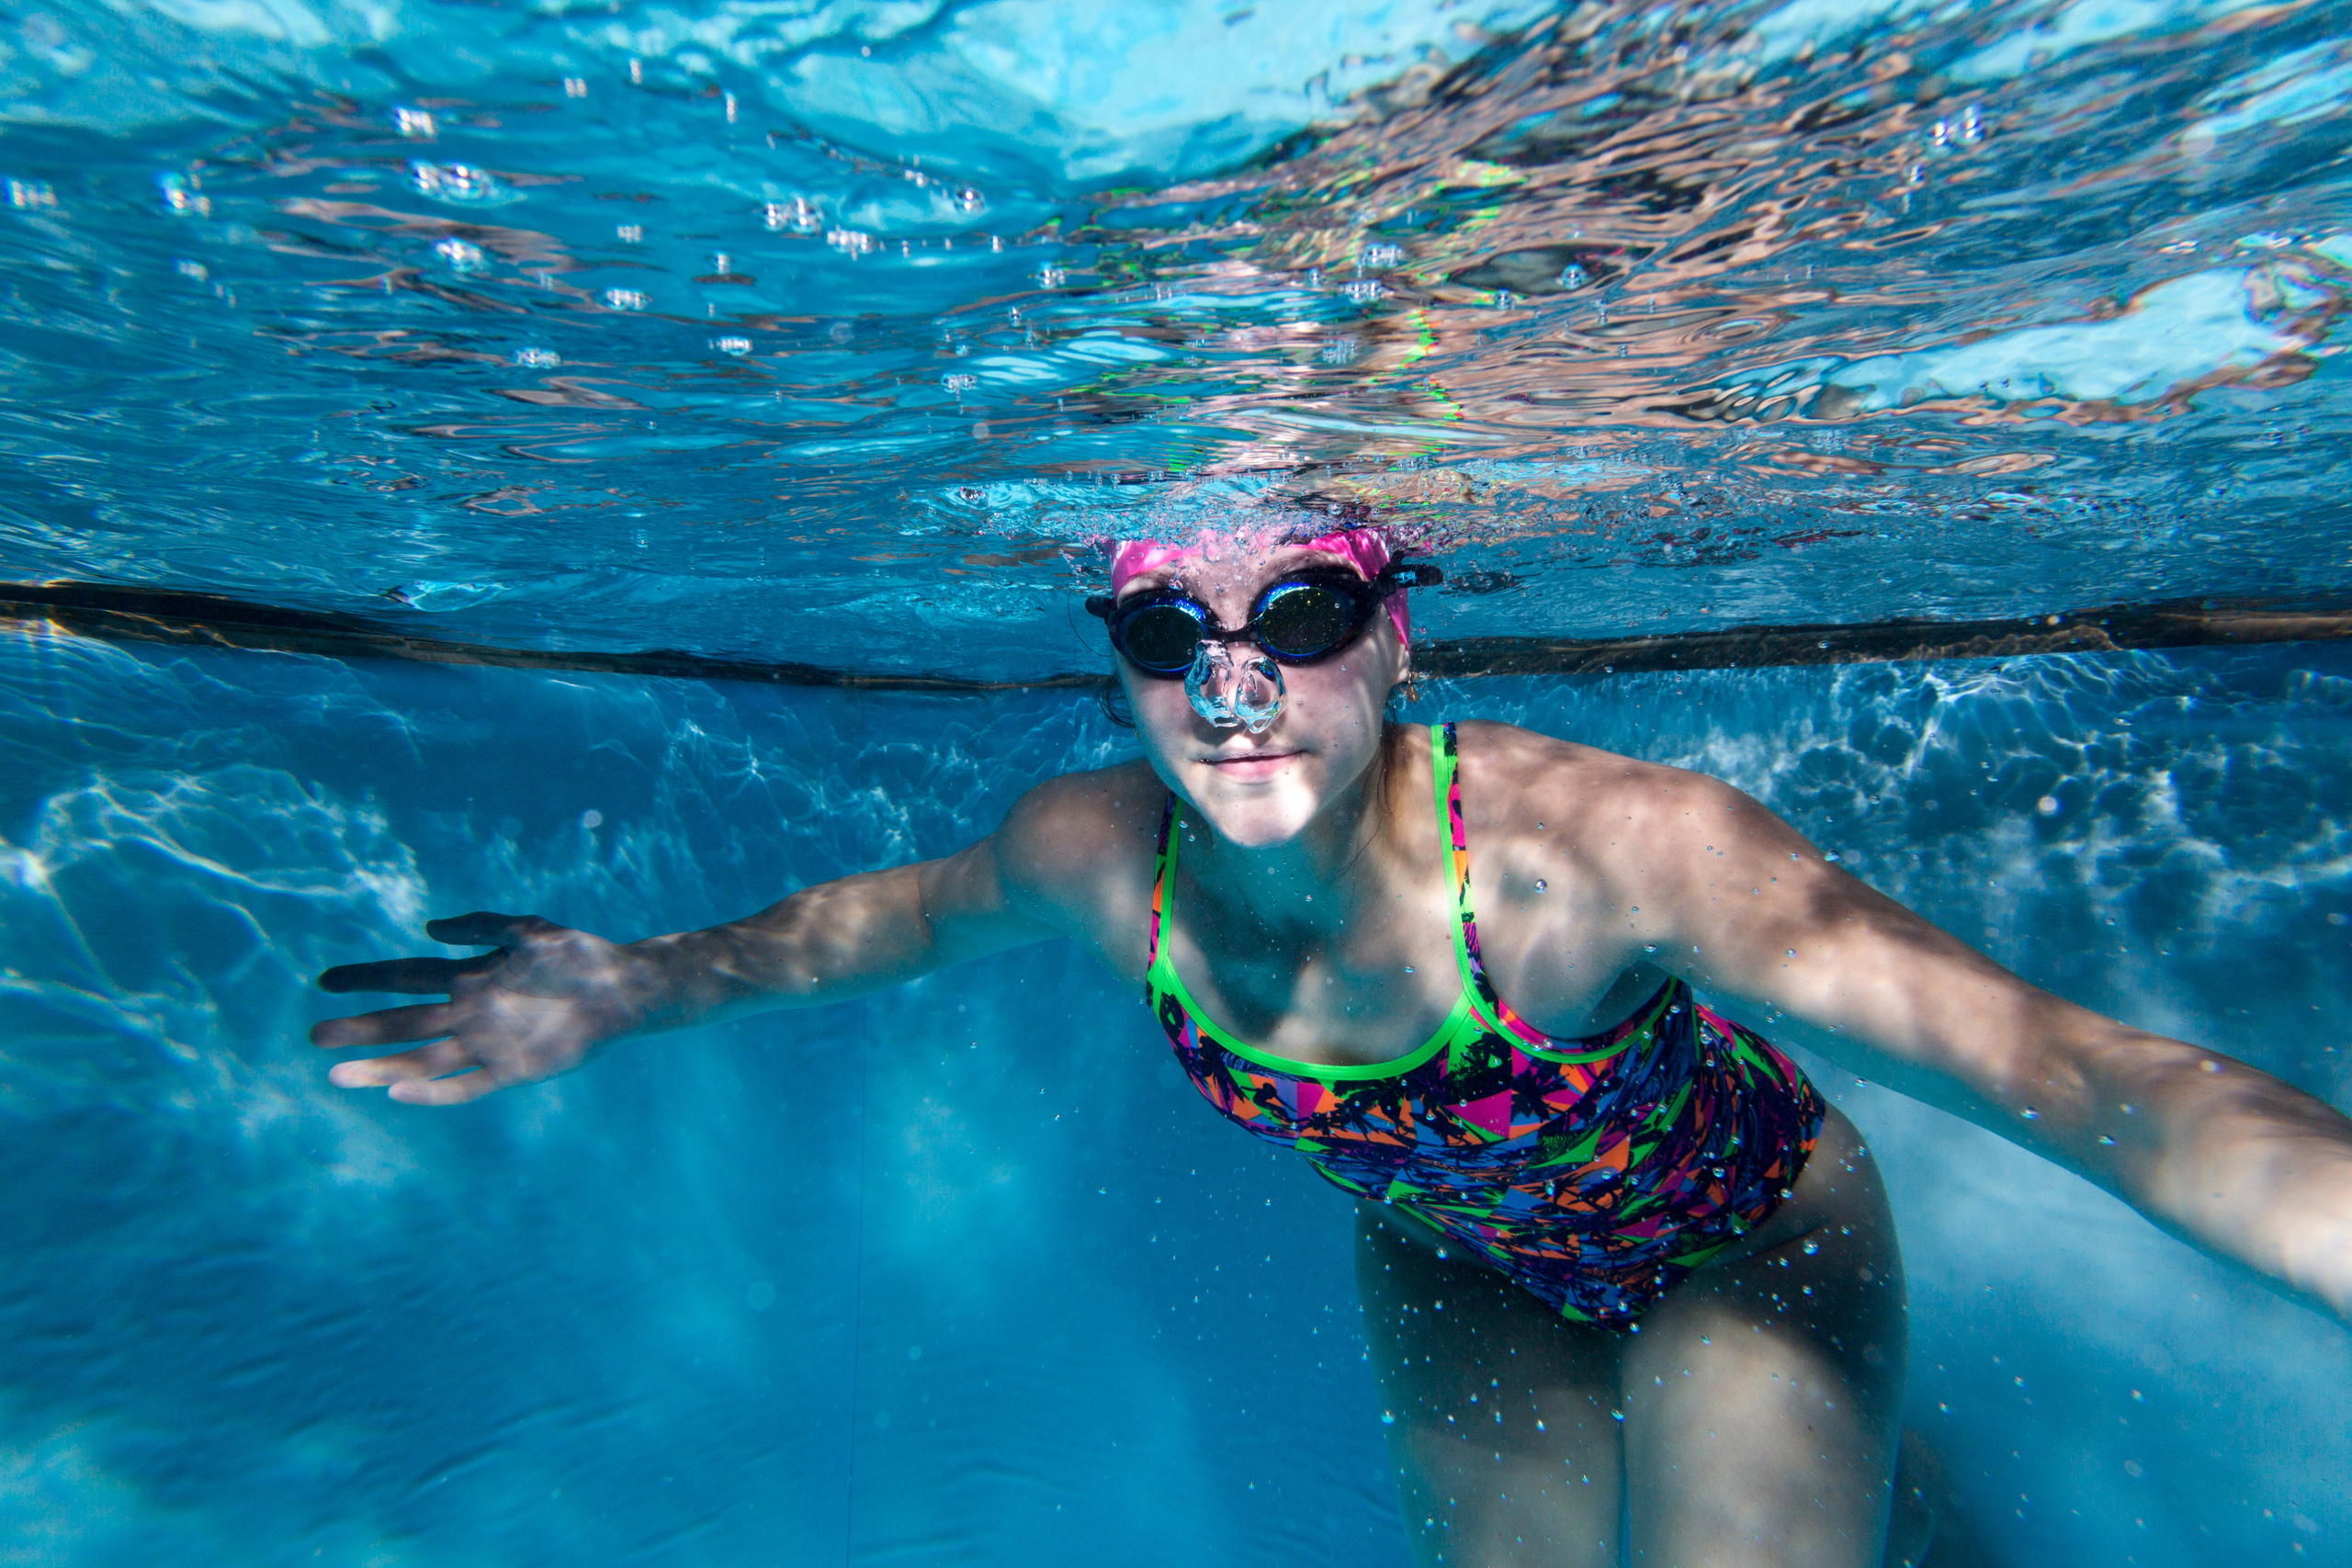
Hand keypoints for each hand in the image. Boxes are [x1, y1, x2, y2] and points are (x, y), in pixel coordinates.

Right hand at [310, 913, 657, 1104]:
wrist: (623, 989)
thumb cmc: (577, 956)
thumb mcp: (527, 930)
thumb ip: (481, 926)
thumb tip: (429, 927)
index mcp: (470, 979)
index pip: (407, 978)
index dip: (367, 979)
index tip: (325, 981)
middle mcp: (471, 1014)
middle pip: (405, 1023)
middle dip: (360, 1029)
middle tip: (315, 1034)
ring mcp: (487, 1044)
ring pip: (423, 1061)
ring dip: (381, 1067)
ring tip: (338, 1075)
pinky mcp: (511, 1070)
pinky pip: (466, 1087)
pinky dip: (434, 1093)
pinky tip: (399, 1093)